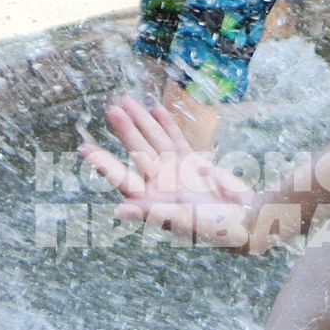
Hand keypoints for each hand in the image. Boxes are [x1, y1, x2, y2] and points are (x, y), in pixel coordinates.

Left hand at [79, 96, 258, 249]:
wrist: (246, 222)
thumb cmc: (214, 228)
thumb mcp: (182, 221)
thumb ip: (152, 213)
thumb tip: (118, 211)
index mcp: (152, 201)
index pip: (122, 178)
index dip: (103, 164)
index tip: (84, 149)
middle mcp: (160, 185)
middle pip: (138, 152)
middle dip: (125, 131)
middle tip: (110, 109)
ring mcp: (176, 172)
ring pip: (155, 141)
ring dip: (142, 121)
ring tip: (126, 101)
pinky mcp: (193, 165)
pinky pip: (176, 140)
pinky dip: (167, 125)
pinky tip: (156, 109)